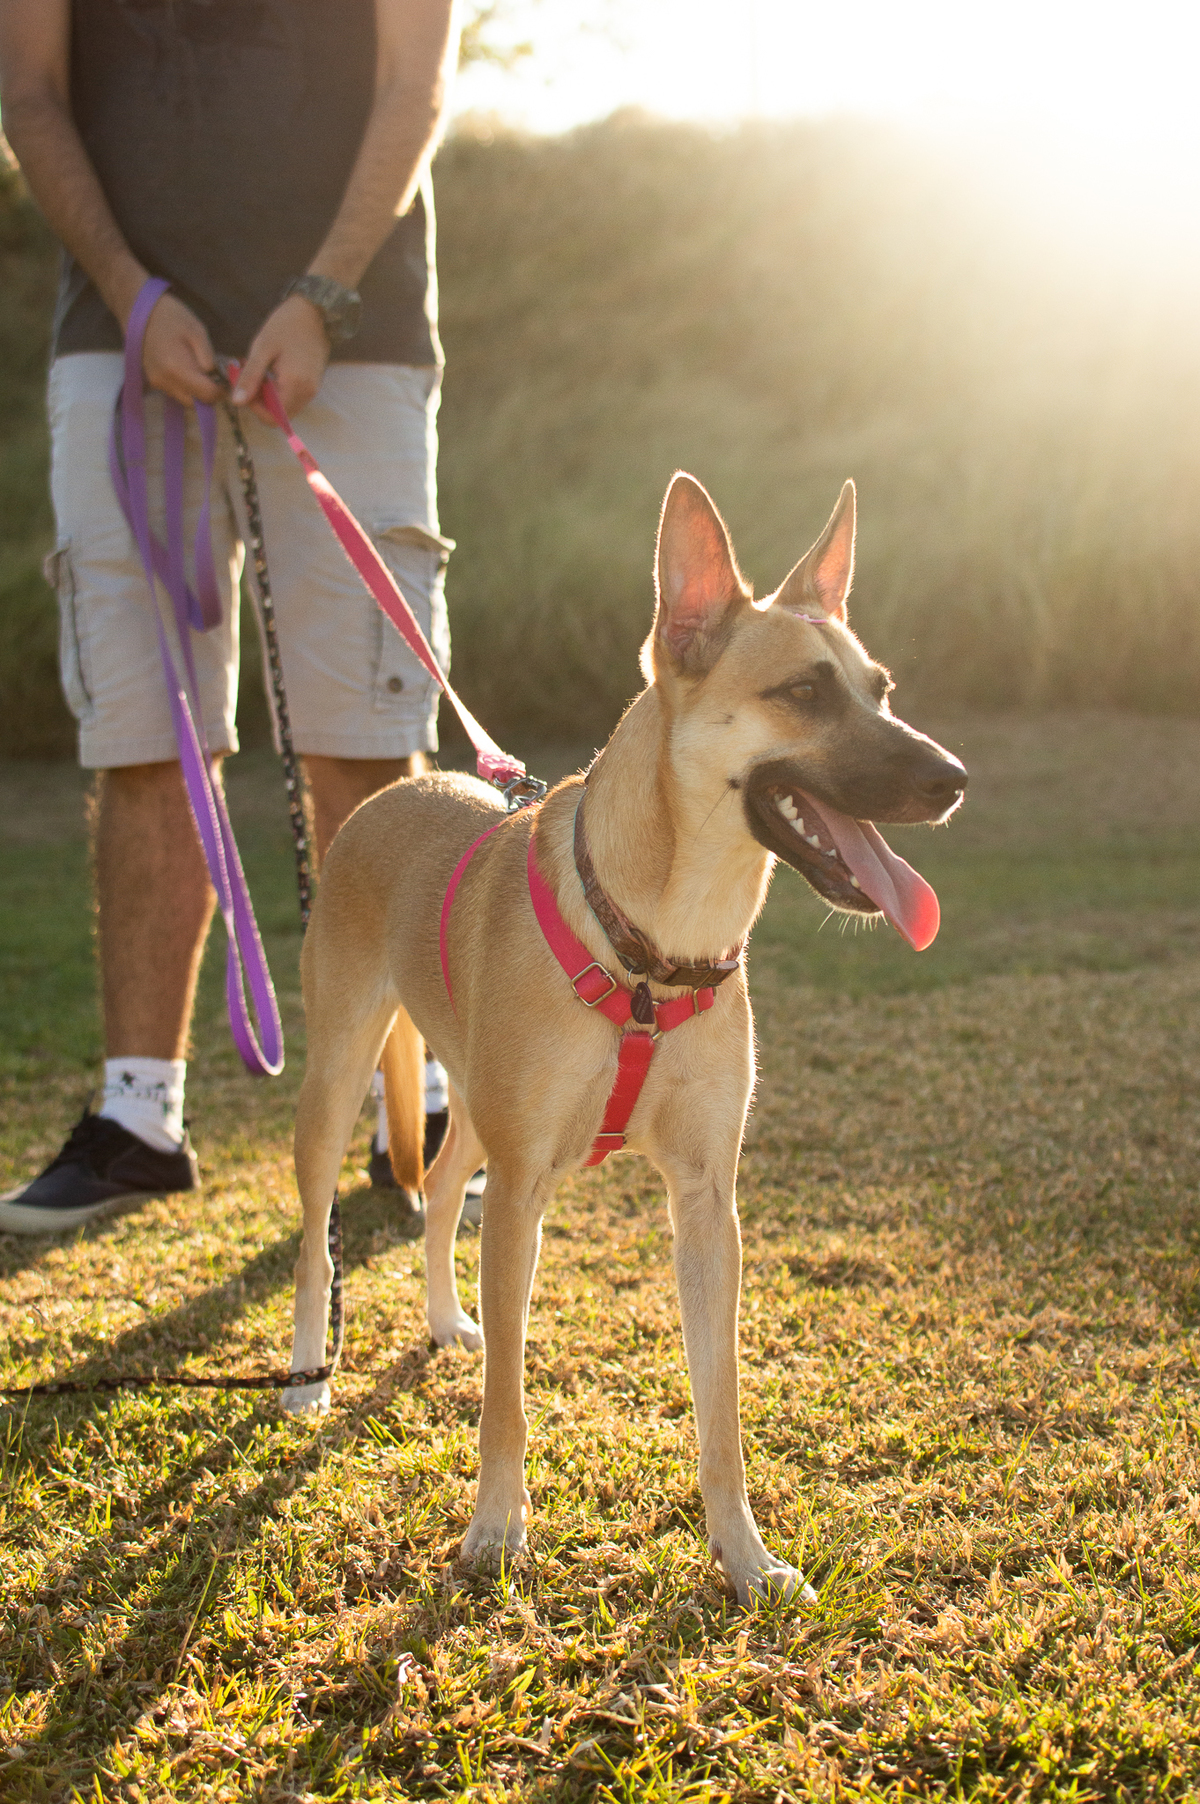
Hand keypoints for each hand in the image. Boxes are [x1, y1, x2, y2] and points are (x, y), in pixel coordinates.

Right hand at [141, 292, 221, 405]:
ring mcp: (157, 383)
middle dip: (210, 393)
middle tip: (216, 376)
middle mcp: (165, 381)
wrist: (141, 312)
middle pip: (197, 403)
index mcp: (177, 369)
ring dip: (198, 391)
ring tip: (202, 370)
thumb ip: (209, 357)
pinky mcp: (154, 381)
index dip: (221, 390)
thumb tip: (219, 377)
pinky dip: (187, 386)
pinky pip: (176, 392)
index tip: (227, 379)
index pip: (207, 395)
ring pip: (187, 400)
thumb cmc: (172, 317)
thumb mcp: (197, 331)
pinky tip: (188, 368)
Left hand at [231, 295, 330, 422]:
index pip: (272, 417)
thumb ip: (250, 377)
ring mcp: (312, 390)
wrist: (314, 311)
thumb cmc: (286, 325)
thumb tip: (236, 402)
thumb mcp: (262, 348)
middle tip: (248, 376)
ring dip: (268, 396)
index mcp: (295, 386)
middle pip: (278, 415)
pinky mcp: (313, 384)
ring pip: (285, 408)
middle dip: (260, 401)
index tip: (244, 385)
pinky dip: (278, 391)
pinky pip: (292, 398)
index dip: (254, 407)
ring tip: (260, 370)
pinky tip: (271, 370)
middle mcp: (307, 393)